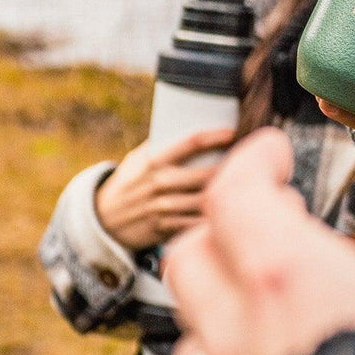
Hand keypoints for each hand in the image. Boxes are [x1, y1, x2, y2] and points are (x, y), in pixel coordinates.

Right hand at [94, 128, 234, 250]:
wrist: (103, 219)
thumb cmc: (129, 182)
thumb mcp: (138, 159)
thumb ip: (163, 146)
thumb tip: (195, 126)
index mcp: (153, 160)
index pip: (191, 143)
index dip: (216, 136)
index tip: (234, 132)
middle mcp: (159, 182)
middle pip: (205, 174)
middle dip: (231, 168)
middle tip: (251, 162)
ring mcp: (162, 207)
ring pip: (205, 200)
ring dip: (228, 194)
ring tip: (248, 186)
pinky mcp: (166, 228)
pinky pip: (197, 223)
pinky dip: (215, 218)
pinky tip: (231, 212)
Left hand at [165, 128, 354, 354]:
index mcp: (296, 281)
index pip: (236, 196)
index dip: (250, 164)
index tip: (274, 151)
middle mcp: (245, 337)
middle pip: (194, 258)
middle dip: (223, 230)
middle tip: (270, 220)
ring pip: (190, 331)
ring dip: (220, 306)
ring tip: (272, 303)